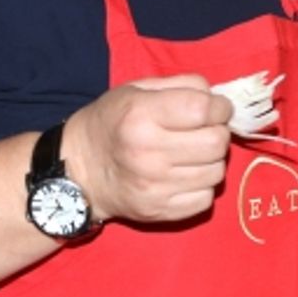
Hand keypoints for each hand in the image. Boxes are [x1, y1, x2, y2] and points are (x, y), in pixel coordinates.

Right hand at [60, 74, 233, 224]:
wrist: (78, 171)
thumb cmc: (112, 122)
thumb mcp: (137, 89)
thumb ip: (182, 85)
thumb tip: (218, 99)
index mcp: (141, 115)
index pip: (203, 110)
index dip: (219, 107)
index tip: (216, 108)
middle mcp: (148, 153)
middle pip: (216, 143)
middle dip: (218, 132)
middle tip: (205, 130)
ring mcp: (155, 187)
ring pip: (216, 172)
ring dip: (211, 160)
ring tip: (193, 153)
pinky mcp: (160, 212)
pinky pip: (206, 198)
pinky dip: (202, 185)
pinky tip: (185, 175)